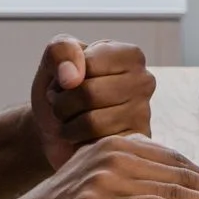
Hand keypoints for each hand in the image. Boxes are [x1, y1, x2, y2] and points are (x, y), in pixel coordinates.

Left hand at [29, 38, 154, 168]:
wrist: (55, 129)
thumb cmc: (60, 90)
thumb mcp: (53, 60)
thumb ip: (60, 51)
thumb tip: (72, 77)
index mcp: (130, 55)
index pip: (88, 64)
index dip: (63, 76)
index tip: (65, 81)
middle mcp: (144, 82)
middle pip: (88, 93)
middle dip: (62, 103)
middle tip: (62, 106)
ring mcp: (143, 115)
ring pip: (92, 122)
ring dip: (68, 126)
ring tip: (71, 122)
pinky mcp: (135, 146)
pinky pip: (97, 146)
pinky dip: (79, 144)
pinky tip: (82, 139)